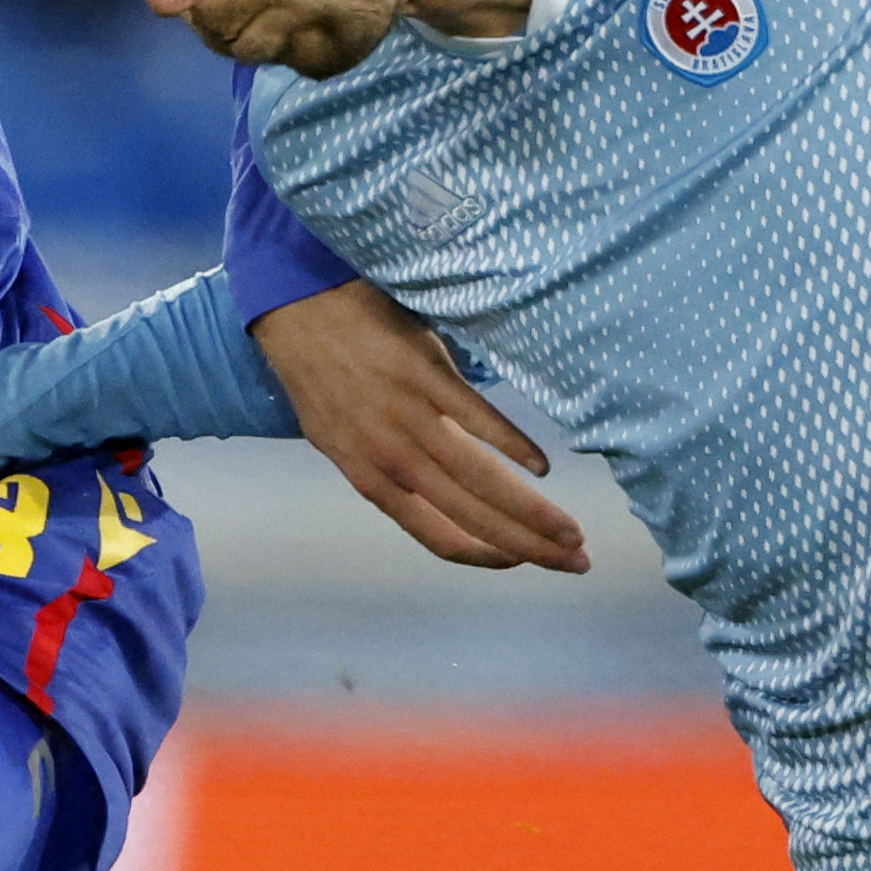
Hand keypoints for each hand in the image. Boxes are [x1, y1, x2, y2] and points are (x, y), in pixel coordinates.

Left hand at [254, 282, 588, 572]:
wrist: (295, 306)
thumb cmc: (319, 371)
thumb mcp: (338, 436)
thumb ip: (382, 468)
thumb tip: (423, 495)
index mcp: (370, 476)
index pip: (437, 537)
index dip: (485, 557)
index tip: (521, 564)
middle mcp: (392, 456)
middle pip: (473, 517)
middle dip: (530, 548)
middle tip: (575, 561)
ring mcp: (410, 416)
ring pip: (483, 480)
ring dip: (534, 512)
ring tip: (572, 530)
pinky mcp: (426, 373)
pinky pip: (480, 419)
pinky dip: (516, 446)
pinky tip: (544, 465)